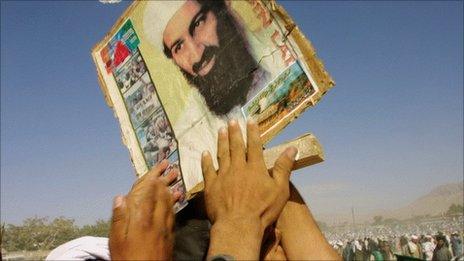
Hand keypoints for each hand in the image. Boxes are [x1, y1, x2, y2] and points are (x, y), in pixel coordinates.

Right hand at [109, 160, 180, 260]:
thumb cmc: (127, 259)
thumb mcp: (116, 240)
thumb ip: (119, 218)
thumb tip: (120, 197)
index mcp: (141, 219)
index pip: (148, 194)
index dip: (153, 179)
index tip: (158, 167)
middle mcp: (156, 221)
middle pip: (161, 195)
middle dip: (165, 180)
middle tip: (170, 167)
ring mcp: (165, 228)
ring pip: (170, 203)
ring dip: (171, 189)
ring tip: (175, 178)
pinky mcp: (171, 236)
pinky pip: (174, 214)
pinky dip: (175, 203)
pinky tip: (177, 199)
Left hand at [201, 119, 296, 258]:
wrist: (239, 225)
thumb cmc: (263, 210)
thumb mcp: (280, 189)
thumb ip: (284, 167)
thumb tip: (292, 148)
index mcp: (255, 168)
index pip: (254, 145)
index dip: (252, 132)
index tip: (250, 120)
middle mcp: (238, 168)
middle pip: (236, 146)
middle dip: (234, 132)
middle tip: (232, 121)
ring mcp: (223, 176)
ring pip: (222, 154)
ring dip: (221, 141)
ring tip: (221, 130)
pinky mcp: (212, 186)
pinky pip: (208, 170)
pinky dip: (206, 160)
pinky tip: (205, 152)